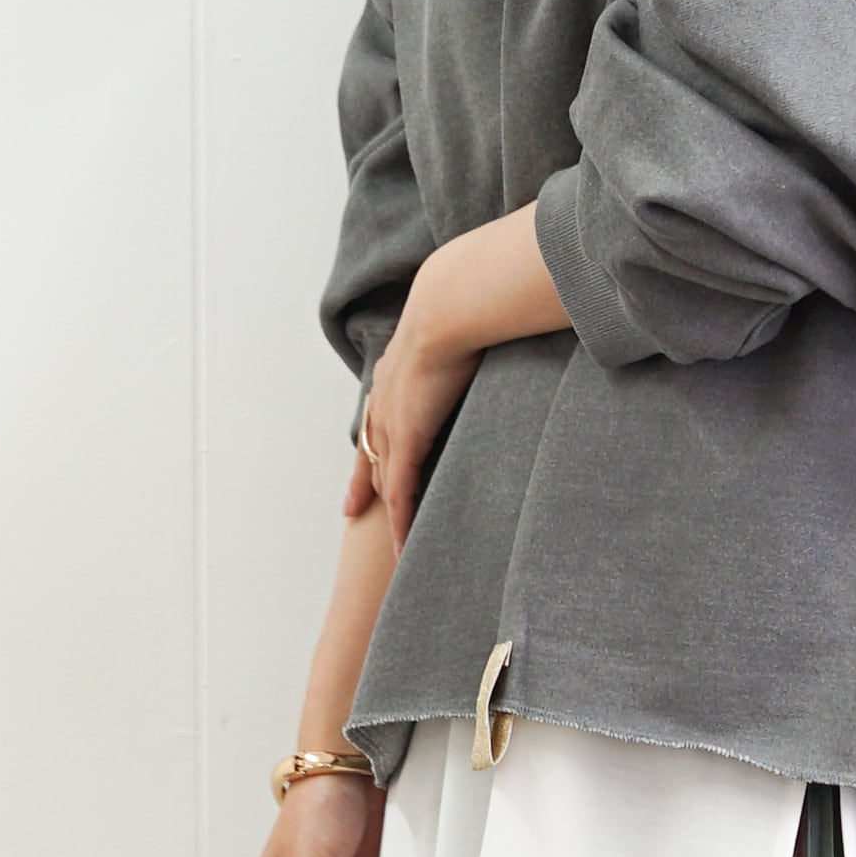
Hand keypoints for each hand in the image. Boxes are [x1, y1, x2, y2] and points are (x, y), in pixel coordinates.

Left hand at [346, 260, 479, 549]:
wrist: (449, 307)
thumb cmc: (464, 307)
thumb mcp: (462, 326)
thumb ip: (474, 338)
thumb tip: (503, 328)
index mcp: (394, 373)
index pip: (378, 416)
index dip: (374, 438)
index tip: (368, 453)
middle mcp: (384, 400)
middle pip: (370, 453)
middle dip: (362, 483)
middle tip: (352, 510)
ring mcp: (392, 423)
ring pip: (384, 480)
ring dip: (386, 513)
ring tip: (389, 541)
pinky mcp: (406, 441)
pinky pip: (399, 493)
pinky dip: (402, 523)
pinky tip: (404, 549)